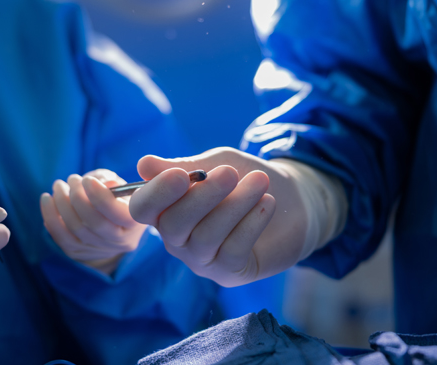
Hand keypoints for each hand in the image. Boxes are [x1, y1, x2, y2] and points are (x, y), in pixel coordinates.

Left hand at [40, 169, 146, 274]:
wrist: (111, 223)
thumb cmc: (117, 197)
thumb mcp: (120, 186)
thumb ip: (113, 182)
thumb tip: (104, 182)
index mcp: (135, 223)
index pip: (118, 214)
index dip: (100, 196)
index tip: (87, 179)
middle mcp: (120, 241)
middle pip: (95, 223)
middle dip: (78, 197)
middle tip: (71, 179)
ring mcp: (99, 250)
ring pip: (76, 230)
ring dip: (61, 204)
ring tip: (58, 186)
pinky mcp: (80, 252)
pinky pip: (62, 238)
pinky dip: (51, 218)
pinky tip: (48, 202)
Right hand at [128, 147, 307, 286]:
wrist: (293, 200)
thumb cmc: (245, 178)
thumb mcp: (217, 164)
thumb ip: (185, 166)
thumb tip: (143, 165)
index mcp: (166, 209)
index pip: (143, 208)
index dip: (156, 193)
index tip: (181, 174)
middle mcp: (177, 239)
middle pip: (173, 225)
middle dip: (202, 197)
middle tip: (230, 172)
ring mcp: (201, 259)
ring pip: (206, 237)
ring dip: (234, 206)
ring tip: (260, 181)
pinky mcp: (229, 273)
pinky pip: (232, 250)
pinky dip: (251, 223)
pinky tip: (267, 202)